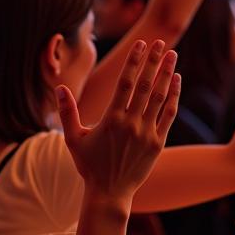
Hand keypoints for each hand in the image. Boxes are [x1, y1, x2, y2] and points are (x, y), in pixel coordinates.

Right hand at [57, 40, 179, 207]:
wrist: (110, 193)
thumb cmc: (89, 165)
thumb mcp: (73, 139)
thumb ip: (67, 112)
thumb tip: (59, 87)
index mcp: (111, 119)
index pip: (125, 83)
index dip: (134, 61)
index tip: (141, 43)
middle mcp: (130, 124)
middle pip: (145, 85)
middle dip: (153, 61)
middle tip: (160, 41)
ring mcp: (146, 133)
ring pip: (159, 97)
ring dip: (166, 74)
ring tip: (172, 54)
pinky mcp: (158, 143)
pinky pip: (168, 114)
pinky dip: (173, 96)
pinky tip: (176, 80)